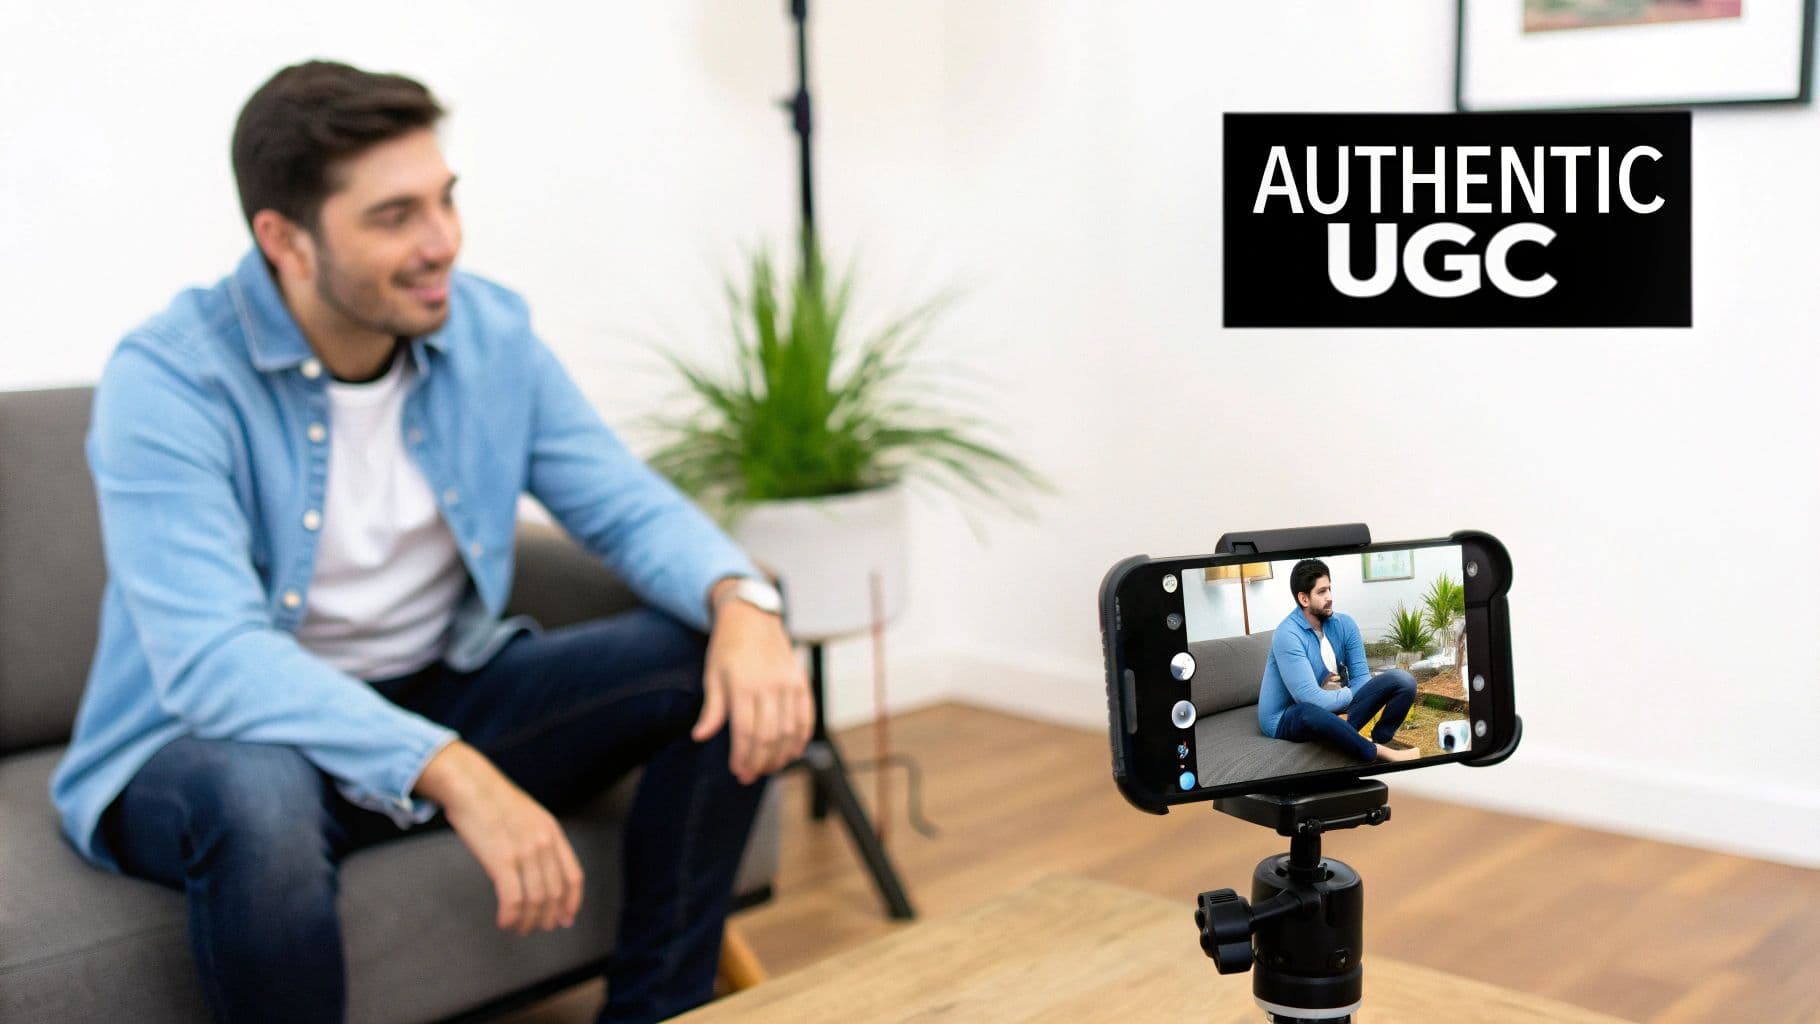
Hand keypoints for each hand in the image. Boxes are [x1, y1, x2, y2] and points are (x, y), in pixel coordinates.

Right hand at [415, 742, 583, 934]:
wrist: (470, 786)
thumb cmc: (493, 802)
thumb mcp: (528, 817)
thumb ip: (538, 842)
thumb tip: (539, 872)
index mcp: (553, 833)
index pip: (573, 876)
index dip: (571, 902)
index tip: (566, 919)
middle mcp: (543, 843)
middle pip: (555, 892)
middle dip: (549, 916)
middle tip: (538, 928)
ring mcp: (524, 852)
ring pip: (536, 900)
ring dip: (528, 921)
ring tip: (519, 928)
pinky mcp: (501, 859)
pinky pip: (512, 898)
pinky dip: (511, 916)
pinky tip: (504, 922)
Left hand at [693, 587, 811, 784]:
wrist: (752, 617)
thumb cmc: (727, 648)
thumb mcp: (712, 676)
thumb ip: (711, 709)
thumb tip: (700, 737)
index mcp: (743, 685)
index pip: (746, 732)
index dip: (743, 757)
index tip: (737, 771)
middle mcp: (769, 686)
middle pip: (769, 737)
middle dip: (760, 762)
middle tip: (750, 776)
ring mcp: (788, 684)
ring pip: (789, 731)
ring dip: (780, 756)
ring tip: (769, 768)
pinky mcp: (801, 682)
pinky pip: (806, 717)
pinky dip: (801, 738)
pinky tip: (792, 753)